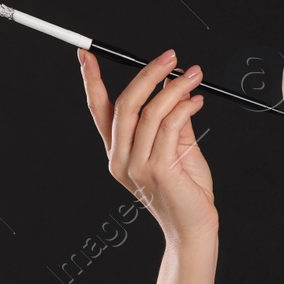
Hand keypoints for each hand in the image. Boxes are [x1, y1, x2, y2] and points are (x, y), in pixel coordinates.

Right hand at [79, 47, 216, 245]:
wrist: (193, 229)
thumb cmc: (186, 192)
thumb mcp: (176, 147)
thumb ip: (170, 118)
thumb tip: (172, 84)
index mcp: (118, 153)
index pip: (99, 110)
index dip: (92, 81)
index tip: (86, 55)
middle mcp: (120, 159)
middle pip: (125, 104)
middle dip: (147, 74)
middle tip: (171, 57)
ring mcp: (136, 166)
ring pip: (150, 112)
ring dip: (175, 87)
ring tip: (194, 76)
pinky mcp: (158, 169)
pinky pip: (169, 126)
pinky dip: (185, 107)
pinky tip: (197, 102)